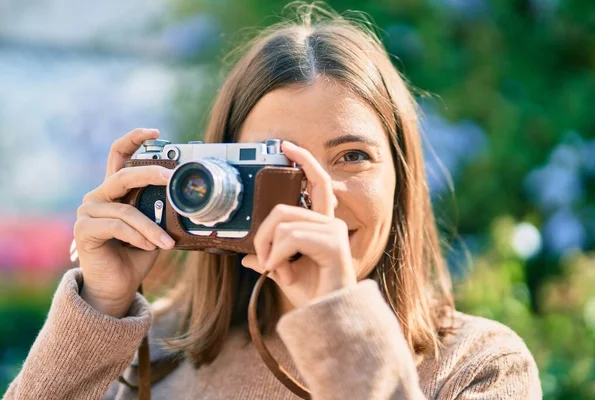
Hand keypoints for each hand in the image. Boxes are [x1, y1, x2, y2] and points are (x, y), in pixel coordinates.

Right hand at [74, 128, 175, 317]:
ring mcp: (88, 211)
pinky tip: (150, 247)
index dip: (134, 139)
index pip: (119, 156)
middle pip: (124, 174)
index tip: (155, 131)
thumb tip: (186, 197)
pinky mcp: (84, 229)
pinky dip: (139, 236)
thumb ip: (161, 209)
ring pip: (126, 210)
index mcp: (116, 191)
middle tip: (172, 177)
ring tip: (166, 242)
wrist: (118, 285)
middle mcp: (99, 196)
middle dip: (151, 173)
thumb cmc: (137, 254)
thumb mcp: (155, 227)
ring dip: (151, 227)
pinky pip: (118, 226)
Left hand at [241, 141, 356, 308]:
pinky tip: (281, 271)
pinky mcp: (333, 244)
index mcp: (321, 224)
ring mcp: (333, 232)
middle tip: (264, 258)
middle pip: (282, 209)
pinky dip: (278, 256)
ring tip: (276, 269)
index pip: (317, 182)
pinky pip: (291, 238)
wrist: (325, 317)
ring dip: (270, 250)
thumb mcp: (283, 272)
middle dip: (263, 234)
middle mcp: (331, 222)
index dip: (304, 161)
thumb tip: (247, 257)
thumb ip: (270, 258)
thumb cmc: (311, 294)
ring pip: (283, 224)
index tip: (286, 146)